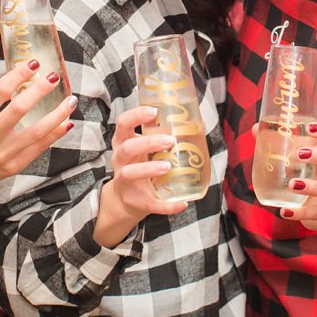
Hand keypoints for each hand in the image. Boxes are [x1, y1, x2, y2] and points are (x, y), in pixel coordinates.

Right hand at [0, 59, 76, 192]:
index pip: (0, 91)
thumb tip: (22, 76)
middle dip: (40, 90)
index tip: (34, 64)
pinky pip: (40, 147)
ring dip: (58, 114)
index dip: (19, 75)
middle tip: (54, 77)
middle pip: (19, 109)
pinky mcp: (13, 166)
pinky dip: (56, 133)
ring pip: (37, 131)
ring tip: (71, 100)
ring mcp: (1, 154)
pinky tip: (66, 122)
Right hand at [100, 107, 191, 226]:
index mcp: (123, 142)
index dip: (135, 116)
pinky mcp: (134, 200)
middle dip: (147, 142)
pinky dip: (166, 205)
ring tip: (167, 166)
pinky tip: (182, 203)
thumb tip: (196, 124)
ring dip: (149, 169)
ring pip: (130, 173)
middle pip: (127, 148)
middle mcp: (120, 160)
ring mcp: (124, 181)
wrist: (127, 198)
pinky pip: (150, 204)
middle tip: (169, 140)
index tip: (153, 111)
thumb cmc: (140, 164)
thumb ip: (162, 135)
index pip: (123, 124)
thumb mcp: (145, 148)